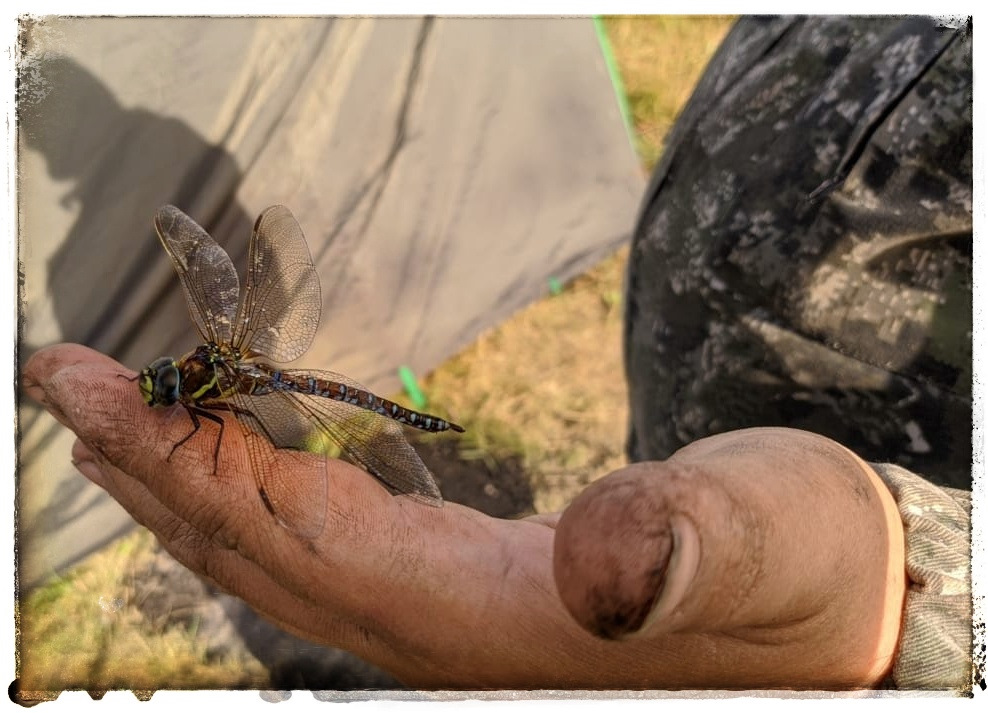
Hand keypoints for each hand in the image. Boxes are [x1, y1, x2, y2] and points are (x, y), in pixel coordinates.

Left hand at [23, 344, 904, 688]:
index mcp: (493, 618)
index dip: (195, 471)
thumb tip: (607, 557)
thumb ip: (686, 546)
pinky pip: (324, 545)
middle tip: (64, 384)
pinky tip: (239, 460)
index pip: (303, 544)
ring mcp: (444, 613)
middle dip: (154, 473)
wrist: (820, 607)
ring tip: (120, 419)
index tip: (101, 395)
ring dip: (190, 489)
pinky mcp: (461, 584)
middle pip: (261, 558)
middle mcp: (442, 629)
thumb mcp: (765, 540)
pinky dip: (258, 496)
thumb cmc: (796, 566)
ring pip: (280, 558)